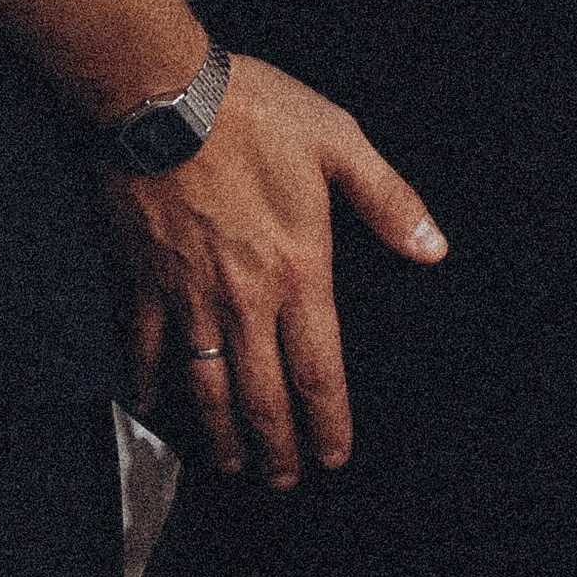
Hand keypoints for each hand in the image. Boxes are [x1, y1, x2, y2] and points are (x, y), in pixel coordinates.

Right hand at [112, 50, 446, 488]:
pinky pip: (145, 348)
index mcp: (299, 269)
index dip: (328, 421)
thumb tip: (433, 247)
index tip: (333, 456)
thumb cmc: (253, 112)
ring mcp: (190, 295)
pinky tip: (152, 407)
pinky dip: (148, 384)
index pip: (319, 369)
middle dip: (277, 446)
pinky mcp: (144, 280)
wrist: (161, 97)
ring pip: (206, 386)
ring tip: (231, 464)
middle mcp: (245, 299)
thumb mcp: (338, 142)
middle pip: (263, 394)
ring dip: (221, 432)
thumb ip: (387, 201)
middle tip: (284, 480)